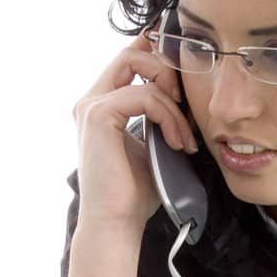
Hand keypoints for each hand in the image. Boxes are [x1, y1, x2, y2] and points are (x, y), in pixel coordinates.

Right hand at [72, 32, 200, 232]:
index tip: (184, 78)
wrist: (116, 223)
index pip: (128, 61)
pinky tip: (176, 141)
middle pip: (132, 54)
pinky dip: (168, 116)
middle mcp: (92, 102)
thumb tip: (183, 99)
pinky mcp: (99, 116)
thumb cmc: (134, 193)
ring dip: (173, 103)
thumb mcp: (153, 146)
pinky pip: (144, 96)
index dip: (156, 55)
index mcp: (101, 107)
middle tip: (184, 104)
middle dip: (166, 70)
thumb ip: (159, 118)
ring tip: (184, 137)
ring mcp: (92, 107)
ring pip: (140, 70)